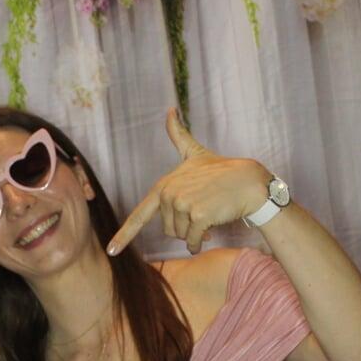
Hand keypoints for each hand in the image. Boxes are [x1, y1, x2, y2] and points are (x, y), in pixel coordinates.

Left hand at [108, 107, 272, 256]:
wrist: (248, 182)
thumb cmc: (223, 171)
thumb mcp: (195, 152)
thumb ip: (178, 135)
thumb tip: (169, 109)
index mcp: (164, 185)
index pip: (140, 214)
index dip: (124, 235)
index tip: (111, 251)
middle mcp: (169, 194)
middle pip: (168, 230)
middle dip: (184, 228)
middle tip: (201, 214)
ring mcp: (183, 204)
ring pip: (181, 236)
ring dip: (195, 234)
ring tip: (209, 216)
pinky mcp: (198, 216)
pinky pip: (193, 241)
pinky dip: (201, 242)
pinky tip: (211, 232)